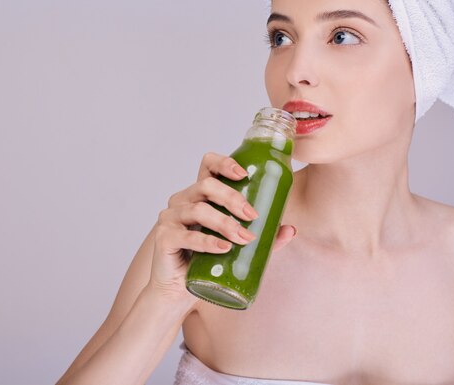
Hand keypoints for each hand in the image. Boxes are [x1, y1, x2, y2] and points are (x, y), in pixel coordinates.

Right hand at [146, 152, 296, 306]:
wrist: (177, 290)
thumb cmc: (204, 263)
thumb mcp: (234, 245)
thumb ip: (262, 237)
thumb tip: (290, 229)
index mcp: (199, 195)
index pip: (207, 165)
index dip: (224, 163)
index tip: (244, 174)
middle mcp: (182, 201)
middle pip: (206, 185)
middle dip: (233, 198)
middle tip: (252, 216)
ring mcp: (170, 218)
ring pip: (198, 209)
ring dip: (224, 223)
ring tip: (242, 238)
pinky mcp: (163, 237)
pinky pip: (186, 236)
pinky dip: (207, 242)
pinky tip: (223, 248)